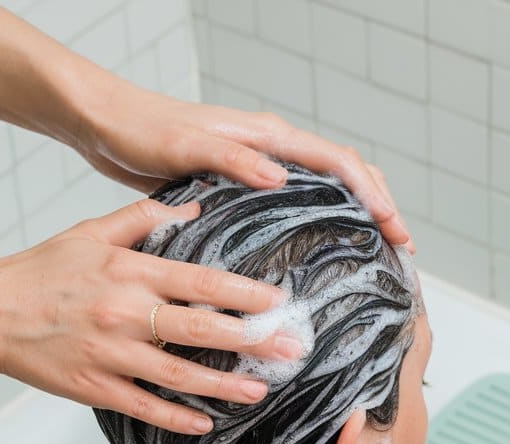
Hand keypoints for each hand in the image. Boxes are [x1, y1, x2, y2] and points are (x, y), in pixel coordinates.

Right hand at [0, 199, 297, 432]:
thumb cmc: (42, 271)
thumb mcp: (91, 232)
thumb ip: (144, 219)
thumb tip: (194, 205)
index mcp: (130, 272)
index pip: (201, 282)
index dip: (244, 294)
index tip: (278, 303)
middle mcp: (125, 313)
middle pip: (201, 330)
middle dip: (251, 342)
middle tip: (289, 350)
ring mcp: (110, 353)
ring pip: (180, 374)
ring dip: (224, 385)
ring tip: (259, 391)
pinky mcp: (94, 386)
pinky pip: (144, 406)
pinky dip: (177, 417)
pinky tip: (205, 423)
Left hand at [72, 81, 412, 250]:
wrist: (107, 125)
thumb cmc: (143, 132)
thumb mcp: (185, 147)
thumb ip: (232, 159)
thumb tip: (280, 177)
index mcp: (268, 137)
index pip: (339, 162)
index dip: (373, 195)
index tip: (395, 228)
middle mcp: (272, 148)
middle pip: (346, 172)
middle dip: (380, 205)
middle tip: (401, 248)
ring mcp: (261, 165)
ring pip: (327, 187)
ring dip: (357, 214)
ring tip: (377, 252)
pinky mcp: (244, 183)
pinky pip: (299, 201)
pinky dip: (323, 221)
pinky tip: (322, 252)